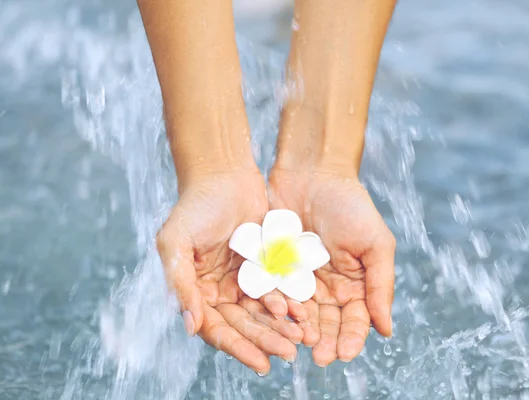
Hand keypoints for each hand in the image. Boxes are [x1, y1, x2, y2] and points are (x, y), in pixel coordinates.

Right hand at [157, 168, 302, 373]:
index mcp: (196, 291)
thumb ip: (180, 284)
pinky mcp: (264, 266)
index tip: (262, 362)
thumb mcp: (176, 242)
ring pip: (264, 312)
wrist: (224, 174)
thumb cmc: (195, 206)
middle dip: (266, 340)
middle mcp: (219, 290)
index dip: (238, 347)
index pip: (216, 328)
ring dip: (281, 327)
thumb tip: (191, 326)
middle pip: (244, 324)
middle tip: (289, 354)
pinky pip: (278, 289)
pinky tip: (305, 313)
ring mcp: (243, 279)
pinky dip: (291, 302)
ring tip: (302, 339)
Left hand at [267, 167, 395, 365]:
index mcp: (353, 284)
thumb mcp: (375, 243)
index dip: (352, 338)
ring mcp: (299, 279)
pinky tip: (278, 319)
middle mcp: (326, 287)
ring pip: (300, 314)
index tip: (346, 353)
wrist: (312, 172)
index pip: (355, 319)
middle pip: (326, 323)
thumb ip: (381, 286)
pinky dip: (277, 308)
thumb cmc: (350, 205)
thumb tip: (387, 331)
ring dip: (300, 331)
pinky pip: (274, 294)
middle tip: (319, 357)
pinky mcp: (274, 268)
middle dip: (325, 341)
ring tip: (299, 343)